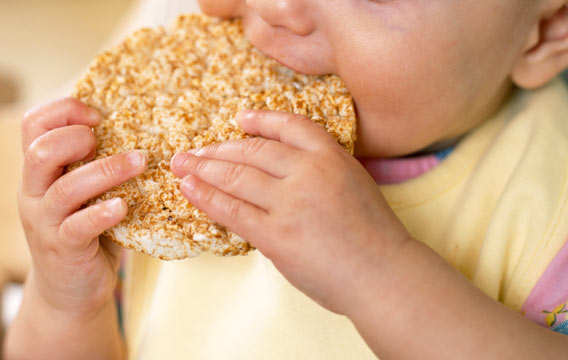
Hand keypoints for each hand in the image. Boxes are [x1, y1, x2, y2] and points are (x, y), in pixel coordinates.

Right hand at [18, 97, 145, 317]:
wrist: (69, 291)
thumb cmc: (87, 233)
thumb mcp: (85, 194)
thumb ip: (96, 166)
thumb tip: (144, 130)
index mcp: (39, 172)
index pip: (33, 125)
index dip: (63, 111)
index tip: (97, 115)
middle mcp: (34, 193)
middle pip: (40, 151)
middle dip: (76, 137)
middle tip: (106, 139)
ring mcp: (44, 222)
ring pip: (65, 189)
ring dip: (106, 170)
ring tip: (139, 162)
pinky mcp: (62, 248)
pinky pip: (78, 226)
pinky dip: (102, 213)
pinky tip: (124, 206)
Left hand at [170, 110, 410, 314]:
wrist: (384, 275)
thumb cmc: (373, 236)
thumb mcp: (354, 185)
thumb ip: (319, 171)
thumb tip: (275, 173)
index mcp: (332, 157)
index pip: (289, 126)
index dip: (261, 121)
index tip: (240, 120)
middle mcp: (309, 172)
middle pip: (253, 150)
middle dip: (218, 149)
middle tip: (193, 151)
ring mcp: (290, 203)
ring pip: (236, 176)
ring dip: (203, 168)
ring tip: (182, 165)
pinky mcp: (276, 234)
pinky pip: (231, 210)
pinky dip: (205, 196)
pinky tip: (189, 188)